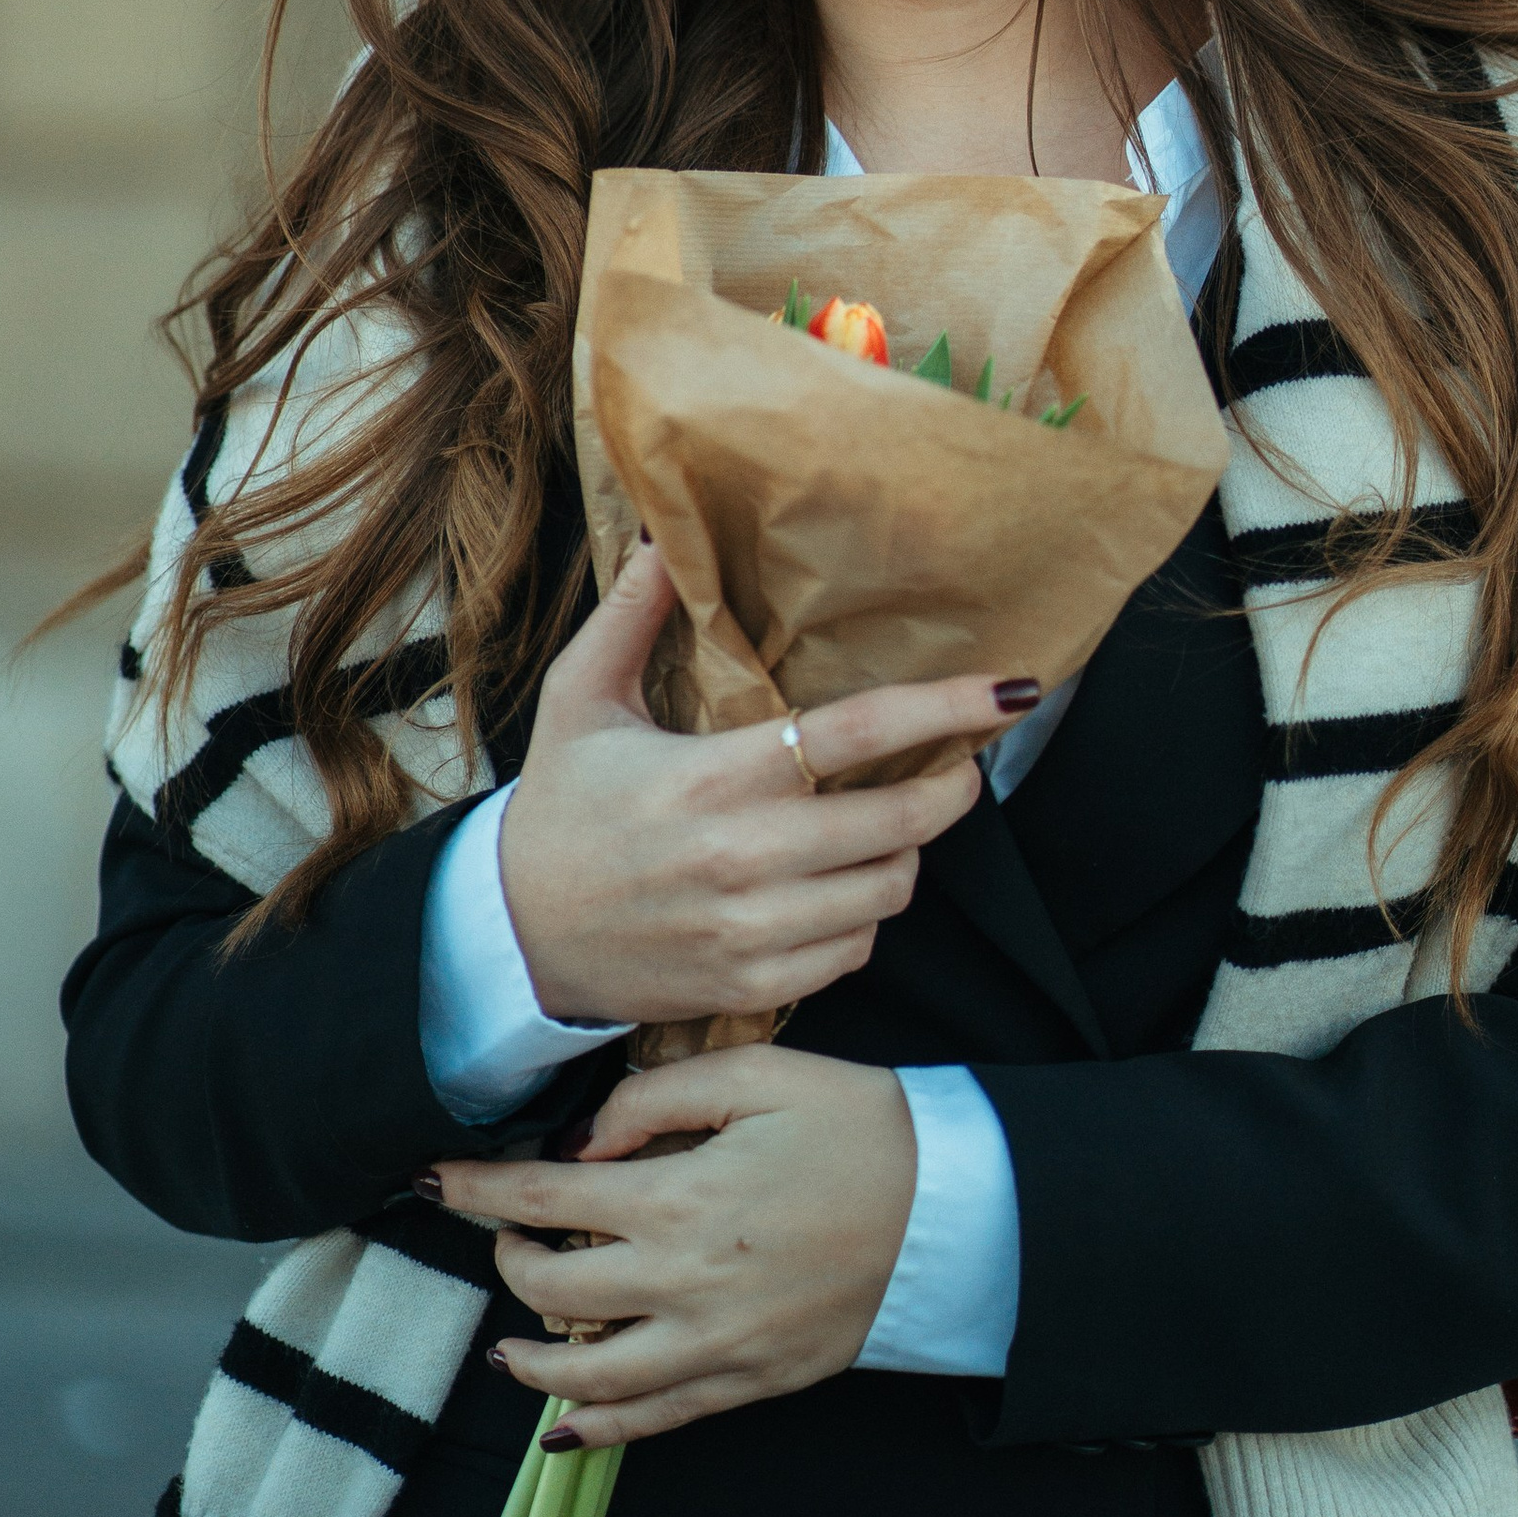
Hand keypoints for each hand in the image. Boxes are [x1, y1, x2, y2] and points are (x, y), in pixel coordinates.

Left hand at [435, 1045, 916, 1441]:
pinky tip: (562, 1425)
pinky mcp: (750, 1383)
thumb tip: (584, 1138)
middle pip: (551, 1292)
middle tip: (506, 1232)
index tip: (436, 1181)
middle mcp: (684, 1284)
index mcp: (680, 1198)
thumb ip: (657, 1094)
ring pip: (589, 1379)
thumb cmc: (860, 1128)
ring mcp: (716, 1346)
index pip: (543, 1198)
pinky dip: (598, 1431)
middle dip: (509, 1260)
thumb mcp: (760, 1076)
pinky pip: (656, 1425)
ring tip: (507, 1343)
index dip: (477, 1190)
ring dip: (531, 1362)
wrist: (955, 1209)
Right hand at [497, 540, 1033, 1026]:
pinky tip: (833, 893)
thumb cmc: (559, 809)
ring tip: (881, 831)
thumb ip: (634, 614)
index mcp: (711, 776)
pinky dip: (861, 920)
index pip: (856, 736)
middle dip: (949, 790)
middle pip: (898, 824)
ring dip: (902, 856)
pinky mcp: (751, 985)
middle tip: (957, 769)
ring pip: (887, 891)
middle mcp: (742, 857)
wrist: (511, 934)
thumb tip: (664, 532)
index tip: (1006, 691)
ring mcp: (750, 930)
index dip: (944, 710)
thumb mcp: (580, 699)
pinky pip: (854, 952)